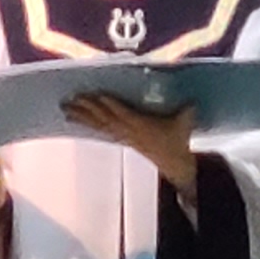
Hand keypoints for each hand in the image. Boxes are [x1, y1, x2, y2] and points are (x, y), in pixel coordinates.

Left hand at [65, 94, 200, 192]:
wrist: (175, 163)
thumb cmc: (178, 140)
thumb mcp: (185, 122)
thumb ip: (187, 110)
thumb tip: (194, 99)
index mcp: (141, 124)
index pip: (121, 112)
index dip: (108, 104)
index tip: (94, 95)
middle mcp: (128, 130)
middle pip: (103, 117)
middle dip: (86, 108)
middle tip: (68, 100)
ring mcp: (123, 135)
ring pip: (98, 124)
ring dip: (81, 116)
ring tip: (65, 109)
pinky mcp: (121, 139)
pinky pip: (101, 130)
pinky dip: (88, 123)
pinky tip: (77, 119)